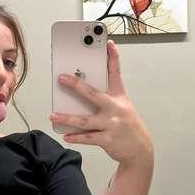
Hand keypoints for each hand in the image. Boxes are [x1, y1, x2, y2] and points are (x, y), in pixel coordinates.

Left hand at [48, 40, 152, 165]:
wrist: (140, 151)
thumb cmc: (128, 127)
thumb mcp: (123, 108)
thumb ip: (106, 100)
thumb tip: (80, 95)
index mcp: (120, 97)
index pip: (116, 73)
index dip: (113, 57)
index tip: (108, 43)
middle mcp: (116, 109)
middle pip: (93, 94)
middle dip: (76, 85)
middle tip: (61, 78)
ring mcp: (112, 124)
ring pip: (85, 120)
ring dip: (67, 117)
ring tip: (53, 115)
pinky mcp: (108, 139)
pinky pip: (87, 137)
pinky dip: (75, 137)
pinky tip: (65, 135)